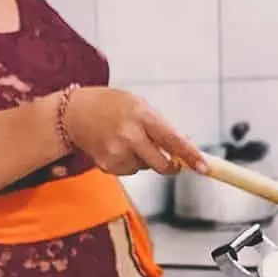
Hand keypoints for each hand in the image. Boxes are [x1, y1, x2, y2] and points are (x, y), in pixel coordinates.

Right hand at [62, 87, 206, 176]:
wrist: (74, 114)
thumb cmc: (110, 106)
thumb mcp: (139, 105)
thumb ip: (161, 125)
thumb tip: (184, 145)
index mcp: (141, 115)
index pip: (172, 139)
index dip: (190, 155)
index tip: (203, 167)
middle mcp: (129, 135)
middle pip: (162, 164)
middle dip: (171, 166)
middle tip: (174, 163)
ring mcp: (117, 152)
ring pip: (146, 167)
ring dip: (145, 159)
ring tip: (127, 141)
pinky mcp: (108, 165)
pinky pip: (131, 171)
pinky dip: (129, 162)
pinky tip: (117, 148)